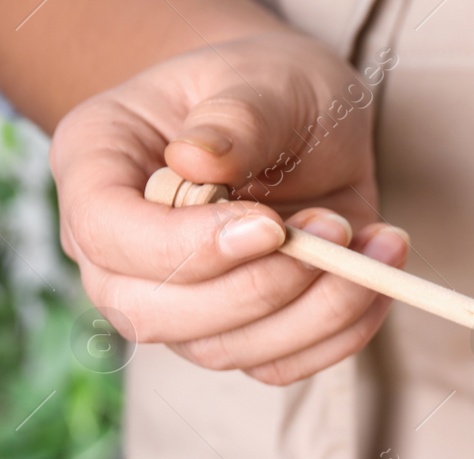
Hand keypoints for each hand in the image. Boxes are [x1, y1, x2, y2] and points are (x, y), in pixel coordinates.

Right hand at [50, 31, 406, 383]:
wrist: (303, 120)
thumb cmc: (269, 90)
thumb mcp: (261, 79)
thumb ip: (236, 116)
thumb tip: (198, 160)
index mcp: (95, 167)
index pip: (105, 233)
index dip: (186, 247)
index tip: (270, 226)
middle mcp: (118, 251)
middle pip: (155, 315)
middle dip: (260, 287)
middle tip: (334, 228)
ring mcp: (174, 302)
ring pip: (225, 350)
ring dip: (315, 309)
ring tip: (370, 240)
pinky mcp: (237, 332)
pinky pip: (281, 364)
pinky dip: (341, 330)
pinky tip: (378, 270)